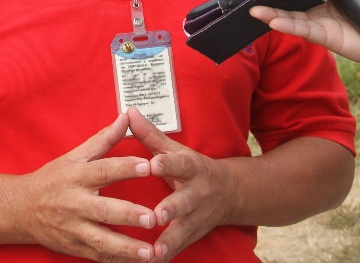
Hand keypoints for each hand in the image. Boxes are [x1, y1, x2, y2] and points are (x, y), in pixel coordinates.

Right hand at [13, 113, 157, 261]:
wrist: (19, 209)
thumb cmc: (52, 179)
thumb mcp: (75, 155)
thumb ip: (104, 139)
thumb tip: (127, 117)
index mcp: (77, 176)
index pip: (103, 170)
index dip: (125, 167)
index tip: (148, 166)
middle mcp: (75, 203)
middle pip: (104, 210)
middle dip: (129, 215)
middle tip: (153, 217)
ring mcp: (73, 228)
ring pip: (101, 240)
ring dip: (126, 248)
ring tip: (149, 253)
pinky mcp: (73, 247)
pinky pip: (97, 256)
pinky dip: (116, 261)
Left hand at [127, 108, 234, 261]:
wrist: (230, 193)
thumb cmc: (192, 168)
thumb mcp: (176, 150)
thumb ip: (151, 135)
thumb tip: (129, 112)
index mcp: (191, 168)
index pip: (179, 164)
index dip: (167, 165)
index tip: (153, 165)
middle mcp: (197, 193)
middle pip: (185, 201)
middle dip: (172, 209)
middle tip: (157, 215)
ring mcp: (197, 216)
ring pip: (184, 230)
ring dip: (171, 240)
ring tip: (156, 251)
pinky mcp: (193, 234)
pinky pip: (180, 248)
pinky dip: (168, 256)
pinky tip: (153, 262)